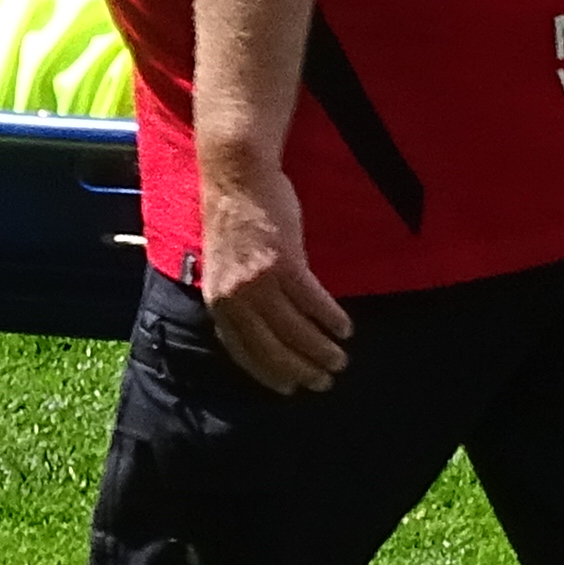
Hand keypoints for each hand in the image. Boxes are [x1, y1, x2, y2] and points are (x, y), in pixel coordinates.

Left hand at [192, 143, 350, 395]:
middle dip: (300, 371)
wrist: (237, 177)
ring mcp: (259, 281)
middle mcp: (236, 297)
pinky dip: (330, 318)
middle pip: (271, 348)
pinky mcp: (284, 262)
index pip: (243, 351)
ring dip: (321, 350)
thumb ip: (239, 296)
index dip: (268, 374)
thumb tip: (261, 323)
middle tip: (324, 382)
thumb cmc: (234, 218)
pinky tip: (344, 328)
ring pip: (295, 330)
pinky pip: (312, 301)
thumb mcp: (225, 266)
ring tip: (340, 360)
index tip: (289, 388)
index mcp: (218, 301)